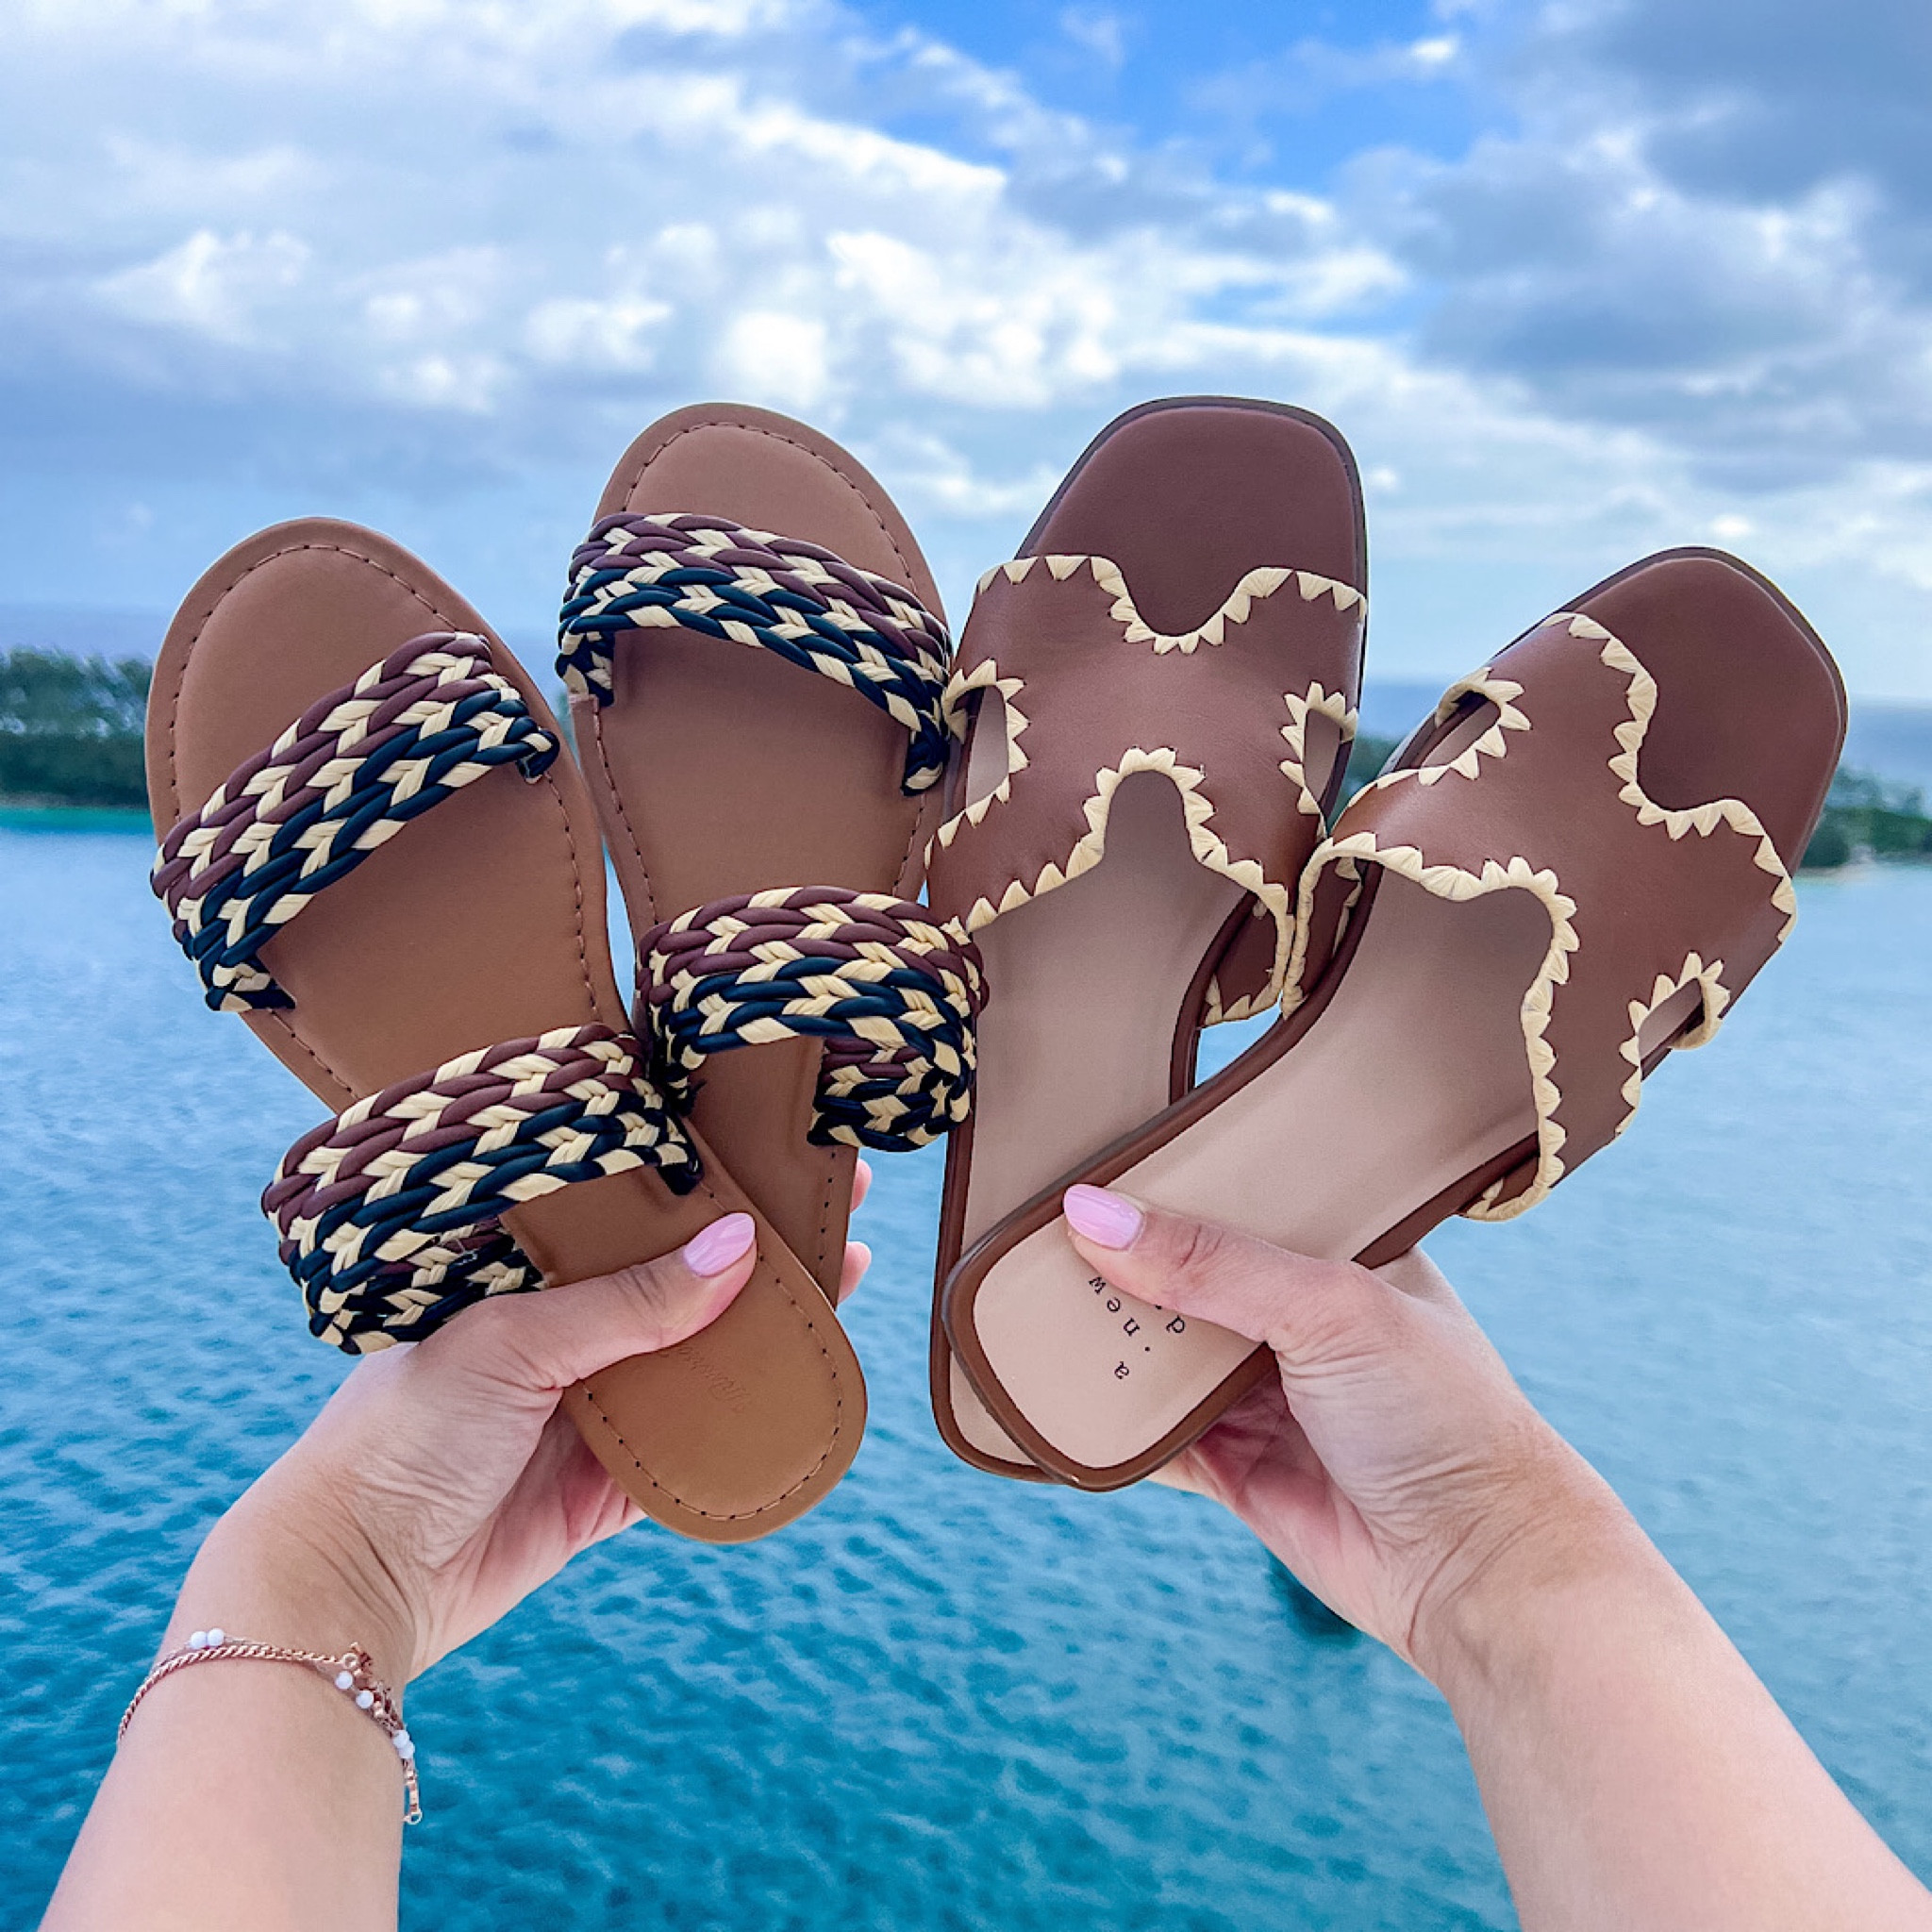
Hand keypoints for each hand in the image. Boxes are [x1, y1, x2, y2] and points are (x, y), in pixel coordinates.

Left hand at [180, 1169, 874, 1685]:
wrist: (348, 1580)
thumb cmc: (399, 1434)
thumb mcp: (515, 1343)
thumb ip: (630, 1303)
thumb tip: (740, 1245)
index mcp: (521, 1276)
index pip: (631, 1214)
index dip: (704, 1185)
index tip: (777, 1153)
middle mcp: (556, 1335)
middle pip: (677, 1287)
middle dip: (755, 1255)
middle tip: (838, 1214)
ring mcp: (582, 1412)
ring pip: (694, 1365)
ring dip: (760, 1337)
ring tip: (842, 1288)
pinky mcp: (599, 1490)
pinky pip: (687, 1452)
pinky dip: (738, 1429)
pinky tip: (796, 1393)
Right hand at [1060, 1185, 1635, 1683]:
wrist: (1481, 1572)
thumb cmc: (1444, 1417)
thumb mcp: (1330, 1308)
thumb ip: (1210, 1262)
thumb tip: (1090, 1213)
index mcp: (1340, 1254)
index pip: (1238, 1196)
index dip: (1167, 1180)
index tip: (1084, 1158)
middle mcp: (1299, 1320)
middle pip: (1184, 1277)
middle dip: (1117, 1264)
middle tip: (1025, 1235)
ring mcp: (1265, 1396)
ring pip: (1160, 1356)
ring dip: (1102, 1342)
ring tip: (1015, 1305)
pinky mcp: (1236, 1468)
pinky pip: (1152, 1438)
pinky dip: (1104, 1424)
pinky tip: (1048, 1399)